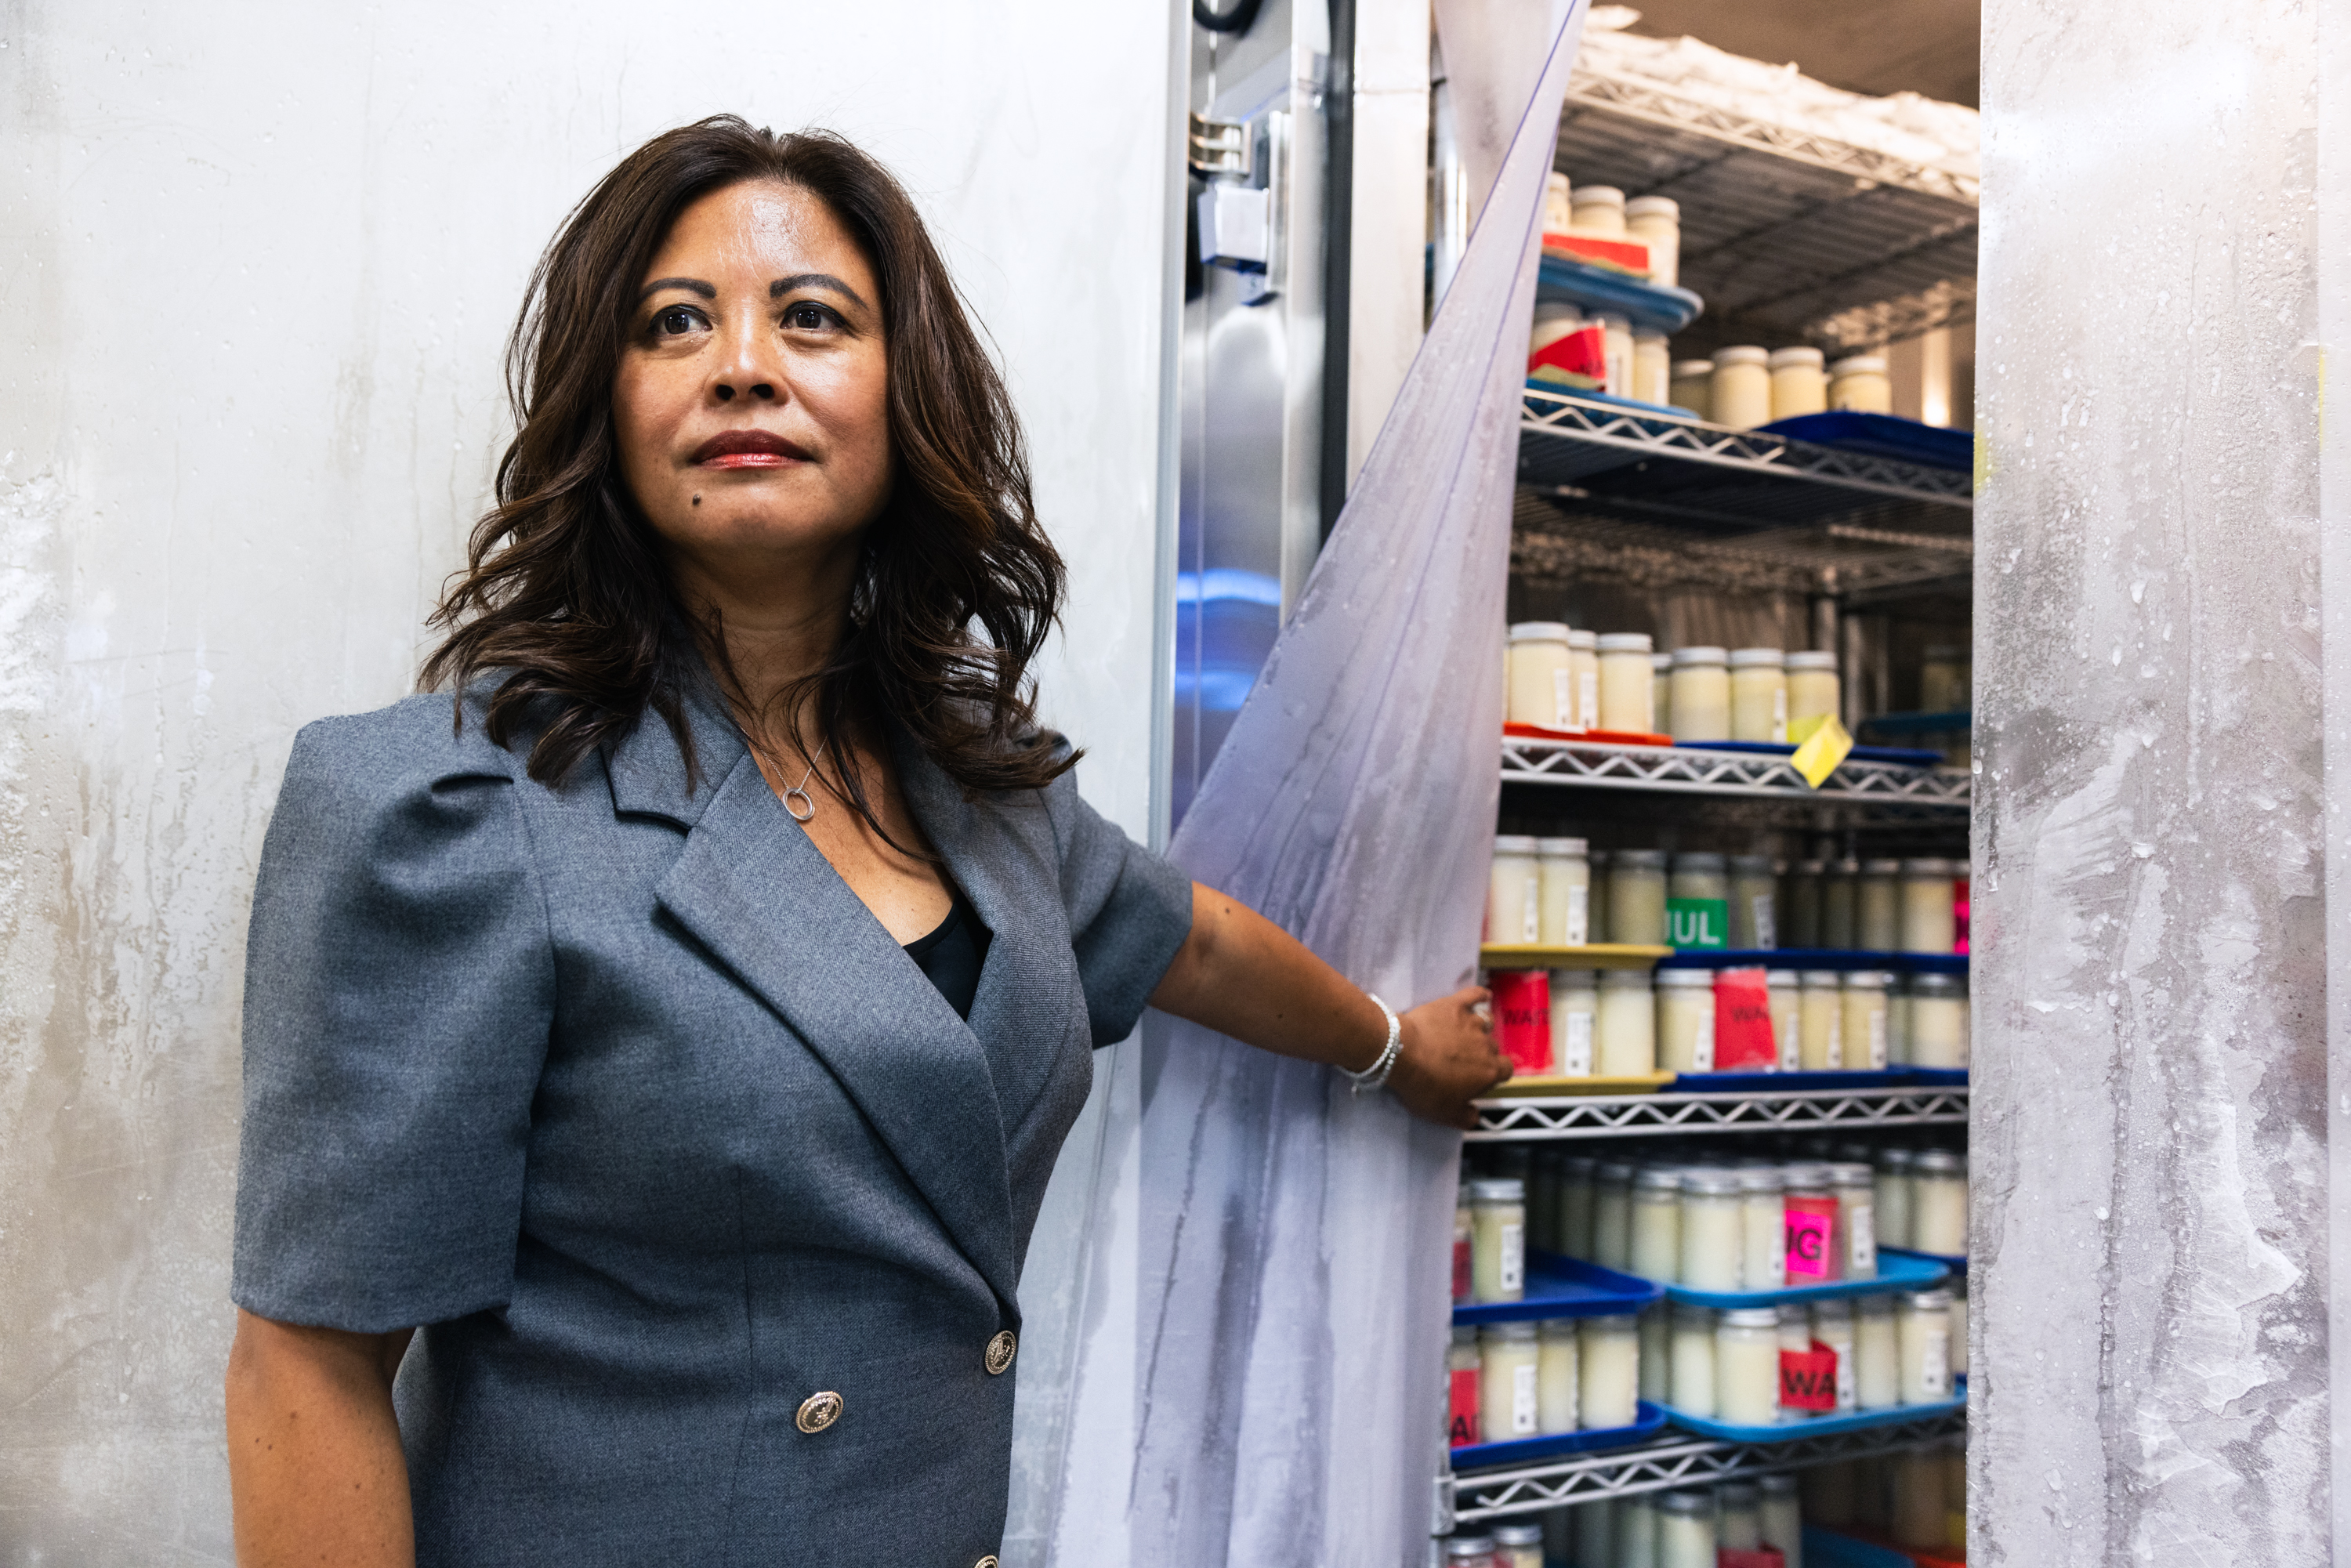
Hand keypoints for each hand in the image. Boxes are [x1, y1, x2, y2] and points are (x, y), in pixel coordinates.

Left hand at [1385, 986, 1510, 1129]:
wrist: (1402, 1054)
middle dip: (1481, 1053)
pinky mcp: (1454, 1005)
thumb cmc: (1423, 1085)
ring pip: (1485, 1023)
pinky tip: (1483, 995)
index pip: (1505, 1071)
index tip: (1480, 1078)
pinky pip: (1474, 995)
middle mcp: (1486, 1045)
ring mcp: (1471, 1023)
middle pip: (1493, 1048)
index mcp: (1488, 1072)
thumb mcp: (1445, 1114)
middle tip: (1461, 1060)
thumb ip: (1466, 1117)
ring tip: (1463, 1034)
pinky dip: (1480, 995)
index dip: (1494, 1074)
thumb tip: (1474, 1116)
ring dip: (1478, 1029)